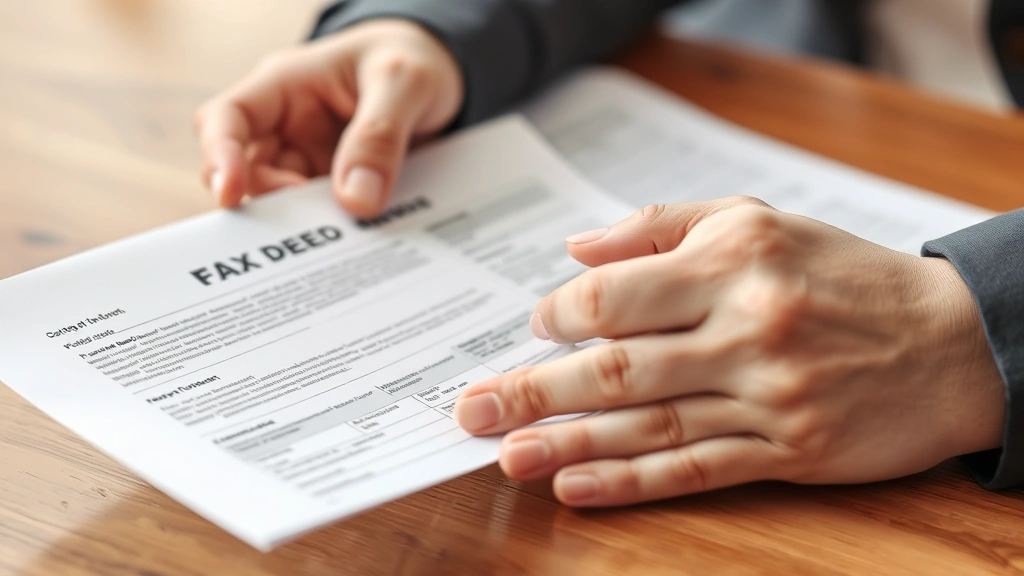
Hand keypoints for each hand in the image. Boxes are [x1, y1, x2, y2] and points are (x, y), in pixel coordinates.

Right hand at [194, 19, 462, 216]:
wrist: (442, 73)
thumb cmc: (410, 56)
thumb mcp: (404, 81)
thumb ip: (379, 135)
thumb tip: (355, 200)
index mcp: (285, 86)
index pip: (227, 119)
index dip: (219, 157)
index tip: (229, 195)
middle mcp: (287, 126)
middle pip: (253, 175)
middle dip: (279, 205)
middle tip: (322, 223)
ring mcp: (310, 160)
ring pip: (290, 206)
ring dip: (315, 223)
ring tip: (354, 229)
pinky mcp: (337, 186)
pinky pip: (328, 217)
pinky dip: (343, 229)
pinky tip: (368, 235)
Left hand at [454, 198, 1004, 505]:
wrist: (949, 339)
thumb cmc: (839, 272)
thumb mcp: (756, 220)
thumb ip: (659, 228)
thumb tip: (574, 248)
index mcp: (732, 261)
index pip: (614, 296)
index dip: (560, 316)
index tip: (533, 329)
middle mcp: (746, 328)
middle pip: (616, 368)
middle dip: (533, 392)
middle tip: (472, 410)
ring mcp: (768, 396)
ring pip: (647, 425)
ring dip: (567, 443)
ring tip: (508, 457)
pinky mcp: (788, 449)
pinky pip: (696, 468)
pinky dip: (631, 481)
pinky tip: (578, 487)